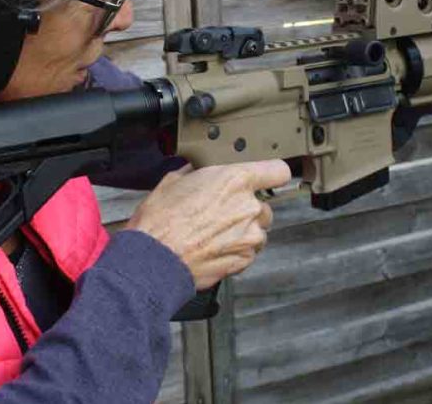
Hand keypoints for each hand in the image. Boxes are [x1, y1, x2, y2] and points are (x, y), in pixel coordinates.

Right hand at [125, 160, 289, 288]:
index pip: (277, 170)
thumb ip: (197, 174)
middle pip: (264, 205)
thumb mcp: (174, 181)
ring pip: (257, 231)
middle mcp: (248, 207)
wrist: (153, 259)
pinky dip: (236, 251)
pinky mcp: (244, 260)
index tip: (267, 178)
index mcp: (235, 180)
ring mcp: (249, 236)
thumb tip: (197, 172)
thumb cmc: (160, 221)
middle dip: (247, 209)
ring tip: (214, 234)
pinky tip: (213, 248)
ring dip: (242, 232)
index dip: (271, 174)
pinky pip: (248, 252)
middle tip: (221, 213)